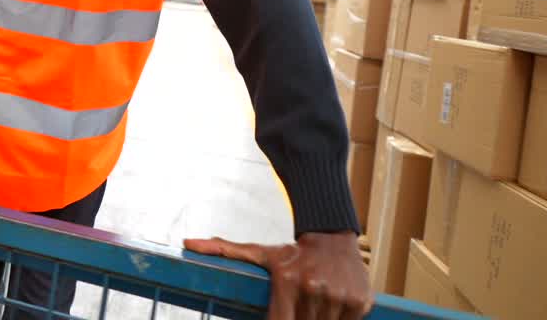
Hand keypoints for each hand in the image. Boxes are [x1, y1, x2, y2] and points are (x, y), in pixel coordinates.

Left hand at [184, 231, 370, 319]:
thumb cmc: (291, 253)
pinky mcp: (360, 302)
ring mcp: (339, 297)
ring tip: (311, 306)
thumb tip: (187, 244)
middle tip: (295, 306)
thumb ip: (223, 251)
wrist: (332, 235)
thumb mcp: (258, 253)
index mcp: (287, 281)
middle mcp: (314, 288)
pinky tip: (330, 306)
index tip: (278, 317)